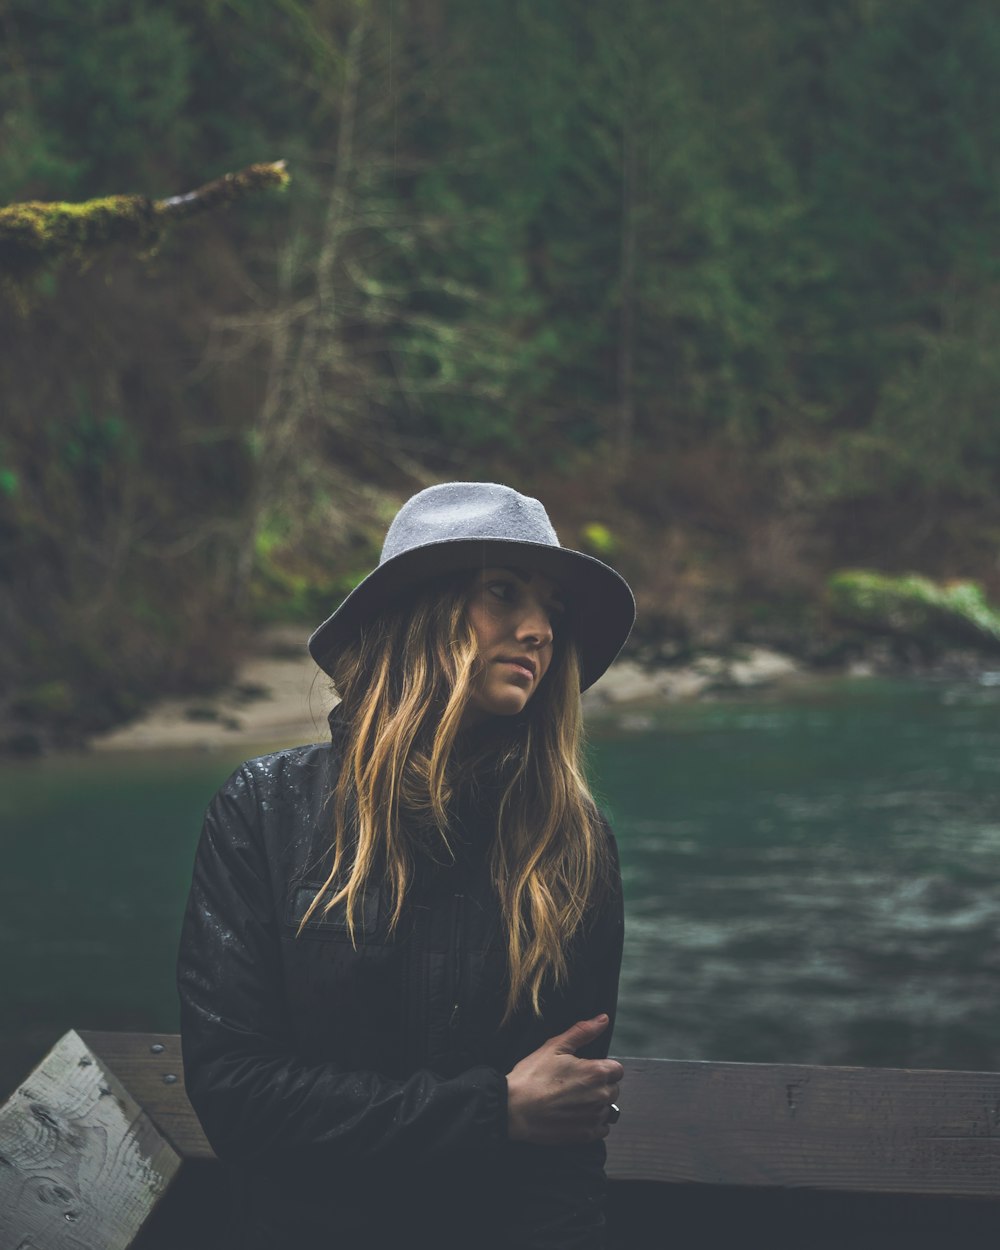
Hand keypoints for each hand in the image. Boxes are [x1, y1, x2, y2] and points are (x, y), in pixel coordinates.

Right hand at [506, 1014, 623, 1144]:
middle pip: (614, 1089)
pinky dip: (593, 1122)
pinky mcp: (585, 1135)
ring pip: (608, 1109)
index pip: (617, 1069)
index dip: (602, 1067)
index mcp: (596, 1072)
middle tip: (576, 1084)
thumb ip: (583, 1032)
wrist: (514, 1108)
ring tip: (573, 1100)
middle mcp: (600, 1096)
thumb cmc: (532, 1076)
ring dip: (597, 1104)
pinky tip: (575, 1115)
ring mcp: (593, 1117)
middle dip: (600, 1085)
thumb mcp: (555, 1046)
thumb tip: (603, 1019)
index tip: (586, 1069)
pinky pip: (602, 1129)